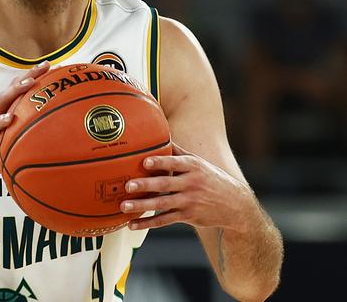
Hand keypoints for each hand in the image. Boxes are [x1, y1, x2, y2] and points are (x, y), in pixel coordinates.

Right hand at [0, 61, 50, 181]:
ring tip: (30, 82)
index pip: (21, 90)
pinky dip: (1, 120)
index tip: (54, 68)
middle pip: (14, 87)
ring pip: (3, 100)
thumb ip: (29, 138)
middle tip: (46, 65)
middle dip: (30, 74)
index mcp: (6, 112)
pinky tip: (10, 117)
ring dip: (16, 90)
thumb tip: (54, 142)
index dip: (36, 77)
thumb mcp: (14, 143)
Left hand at [119, 143, 254, 232]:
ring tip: (124, 206)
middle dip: (146, 185)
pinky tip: (132, 224)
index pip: (175, 163)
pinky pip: (165, 220)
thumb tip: (158, 135)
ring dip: (142, 206)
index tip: (145, 161)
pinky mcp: (188, 216)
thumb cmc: (210, 178)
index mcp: (193, 166)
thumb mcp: (198, 162)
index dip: (160, 162)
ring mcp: (189, 201)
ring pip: (163, 204)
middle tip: (128, 185)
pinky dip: (148, 223)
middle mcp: (191, 183)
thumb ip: (178, 152)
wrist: (235, 205)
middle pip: (166, 184)